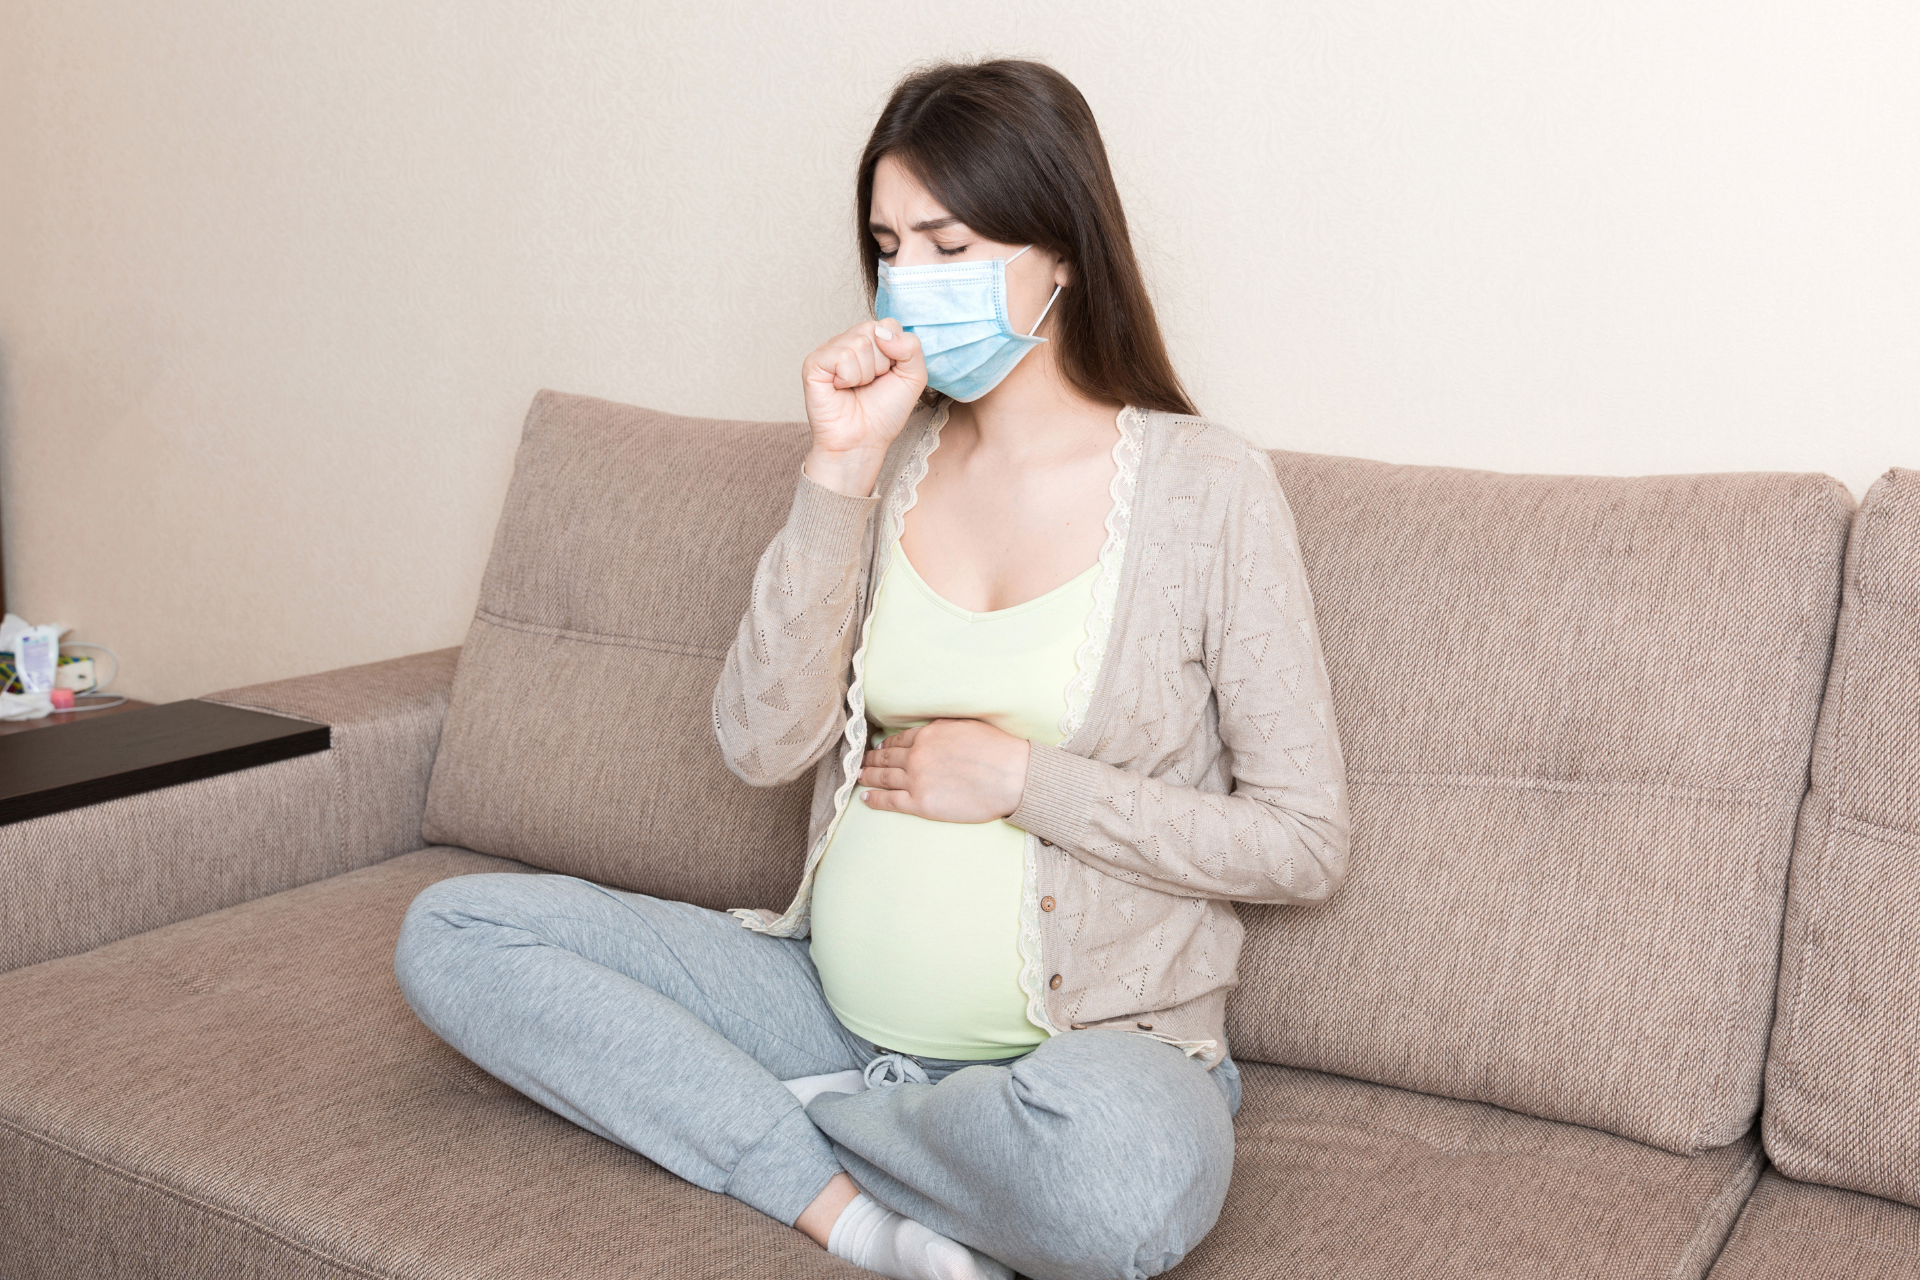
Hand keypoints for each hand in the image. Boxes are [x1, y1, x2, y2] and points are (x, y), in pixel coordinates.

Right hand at [801, 319, 926, 495]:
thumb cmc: (884, 412)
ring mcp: (829, 350)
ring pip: (859, 344)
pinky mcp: (813, 363)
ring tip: (856, 388)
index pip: (889, 325)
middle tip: (870, 384)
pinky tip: (841, 388)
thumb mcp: (913, 377)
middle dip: (881, 364)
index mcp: (869, 341)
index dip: (896, 354)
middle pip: (873, 330)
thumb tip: (882, 333)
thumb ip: (911, 347)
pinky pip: (842, 357)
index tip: (887, 376)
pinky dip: (849, 378)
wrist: (863, 441)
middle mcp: (847, 341)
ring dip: (865, 374)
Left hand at [858, 719, 1030, 823]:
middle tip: (861, 762)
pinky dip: (874, 799)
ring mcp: (916, 779)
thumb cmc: (997, 750)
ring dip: (868, 776)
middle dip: (871, 760)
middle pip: (886, 757)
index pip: (898, 740)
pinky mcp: (921, 803)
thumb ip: (943, 728)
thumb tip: (932, 730)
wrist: (1012, 776)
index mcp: (928, 735)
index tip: (878, 748)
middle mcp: (917, 755)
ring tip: (859, 777)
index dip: (885, 745)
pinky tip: (865, 798)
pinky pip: (889, 801)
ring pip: (883, 777)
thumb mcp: (966, 726)